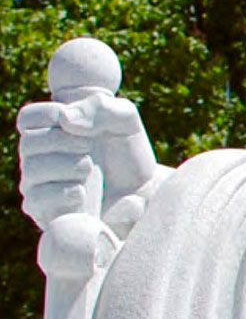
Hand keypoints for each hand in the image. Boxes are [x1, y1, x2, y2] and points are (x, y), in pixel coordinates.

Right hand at [17, 94, 157, 230]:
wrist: (144, 190)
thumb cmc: (129, 151)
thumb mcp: (124, 119)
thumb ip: (100, 108)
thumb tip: (66, 120)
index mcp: (51, 131)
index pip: (28, 118)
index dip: (49, 115)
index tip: (75, 122)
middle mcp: (39, 157)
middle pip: (29, 143)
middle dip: (62, 141)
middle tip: (89, 146)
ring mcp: (40, 184)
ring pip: (32, 170)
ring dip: (64, 166)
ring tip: (88, 167)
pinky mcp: (46, 211)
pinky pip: (36, 200)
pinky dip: (59, 193)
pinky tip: (81, 191)